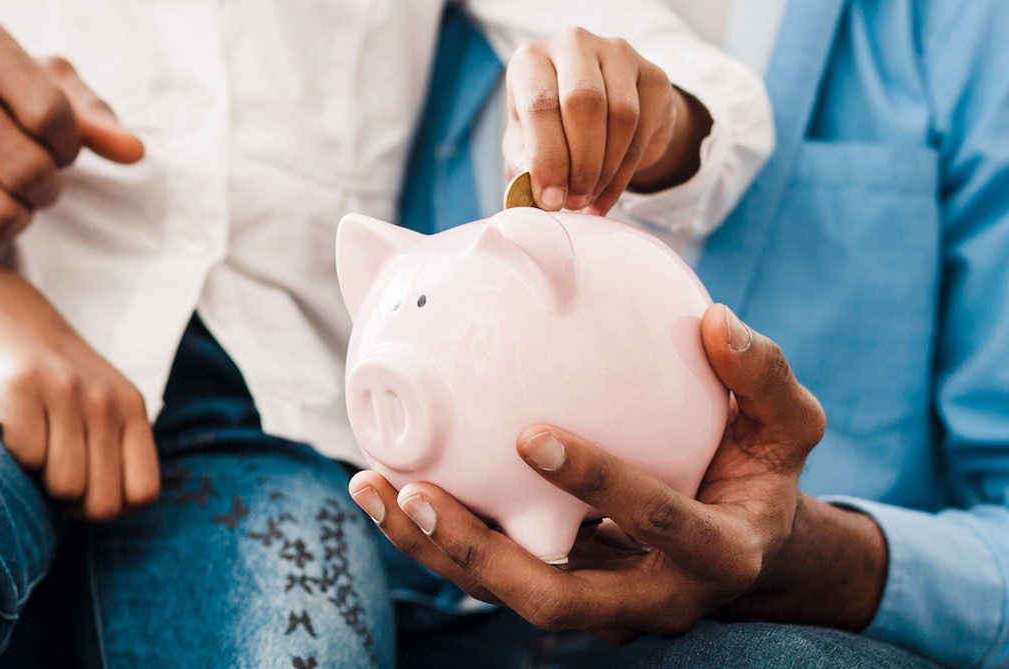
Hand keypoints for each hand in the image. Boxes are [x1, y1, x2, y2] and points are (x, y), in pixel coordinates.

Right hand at [0, 16, 144, 257]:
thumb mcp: (41, 85)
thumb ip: (92, 116)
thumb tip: (133, 151)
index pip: (53, 116)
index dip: (69, 145)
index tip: (55, 144)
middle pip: (30, 171)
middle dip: (48, 187)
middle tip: (34, 179)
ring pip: (1, 215)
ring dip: (21, 216)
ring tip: (8, 194)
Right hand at [0, 257, 160, 519]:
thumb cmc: (50, 379)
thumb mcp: (100, 406)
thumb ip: (116, 453)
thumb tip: (109, 513)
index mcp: (132, 409)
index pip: (142, 494)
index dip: (109, 506)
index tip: (84, 487)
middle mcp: (107, 399)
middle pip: (101, 502)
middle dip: (70, 502)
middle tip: (50, 468)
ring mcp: (66, 390)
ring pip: (64, 486)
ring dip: (38, 478)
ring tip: (32, 441)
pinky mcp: (22, 384)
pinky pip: (24, 457)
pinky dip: (10, 452)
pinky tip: (9, 420)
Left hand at [350, 304, 829, 639]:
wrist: (749, 549)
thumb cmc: (761, 475)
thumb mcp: (786, 428)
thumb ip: (761, 378)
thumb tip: (715, 319)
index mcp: (718, 554)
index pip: (655, 521)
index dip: (596, 481)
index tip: (528, 433)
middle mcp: (654, 598)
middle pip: (555, 600)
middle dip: (479, 553)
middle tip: (415, 491)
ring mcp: (603, 608)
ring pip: (507, 598)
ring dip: (435, 550)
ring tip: (373, 487)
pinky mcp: (563, 596)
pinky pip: (492, 579)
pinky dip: (436, 541)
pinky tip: (385, 490)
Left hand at [503, 28, 711, 214]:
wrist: (602, 112)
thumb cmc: (552, 127)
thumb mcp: (526, 144)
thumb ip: (524, 163)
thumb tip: (534, 191)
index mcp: (532, 60)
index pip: (540, 103)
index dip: (547, 157)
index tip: (550, 198)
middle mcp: (574, 45)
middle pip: (584, 102)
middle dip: (580, 163)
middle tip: (574, 200)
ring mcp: (618, 54)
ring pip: (622, 116)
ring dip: (605, 170)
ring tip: (588, 198)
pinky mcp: (653, 75)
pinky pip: (644, 128)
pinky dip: (625, 171)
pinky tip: (608, 192)